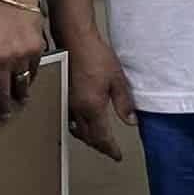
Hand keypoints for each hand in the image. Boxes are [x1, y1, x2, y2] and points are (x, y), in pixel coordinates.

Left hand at [0, 0, 46, 122]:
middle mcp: (2, 61)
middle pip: (2, 93)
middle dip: (3, 107)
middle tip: (4, 115)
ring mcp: (20, 57)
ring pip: (20, 85)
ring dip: (19, 96)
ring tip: (20, 101)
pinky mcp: (35, 52)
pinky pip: (33, 72)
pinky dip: (30, 78)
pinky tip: (29, 80)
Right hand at [65, 32, 135, 161]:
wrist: (74, 39)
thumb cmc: (95, 55)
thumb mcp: (117, 79)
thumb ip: (124, 103)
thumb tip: (131, 120)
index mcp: (92, 107)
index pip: (102, 137)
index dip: (110, 149)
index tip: (117, 155)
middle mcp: (77, 109)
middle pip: (87, 137)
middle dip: (99, 146)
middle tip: (109, 150)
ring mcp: (67, 102)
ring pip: (76, 129)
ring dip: (87, 138)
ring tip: (97, 139)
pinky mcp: (62, 94)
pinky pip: (69, 118)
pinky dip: (78, 126)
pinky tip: (82, 121)